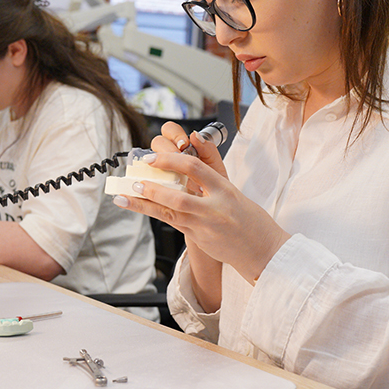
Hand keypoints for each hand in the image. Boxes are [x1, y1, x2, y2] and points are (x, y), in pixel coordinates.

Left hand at [113, 147, 289, 285]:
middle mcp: (214, 208)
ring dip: (145, 202)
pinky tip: (136, 206)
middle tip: (135, 176)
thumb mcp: (234, 189)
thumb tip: (193, 138)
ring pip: (169, 213)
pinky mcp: (199, 239)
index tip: (153, 157)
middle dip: (153, 185)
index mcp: (225, 190)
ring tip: (125, 195)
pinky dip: (152, 213)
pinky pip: (171, 223)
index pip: (195, 168)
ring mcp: (205, 226)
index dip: (171, 160)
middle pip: (178, 195)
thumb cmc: (249, 217)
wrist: (263, 250)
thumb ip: (211, 167)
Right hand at [151, 121, 228, 187]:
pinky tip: (154, 186)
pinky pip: (147, 180)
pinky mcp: (157, 185)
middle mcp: (169, 155)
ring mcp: (161, 169)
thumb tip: (195, 135)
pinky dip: (148, 182)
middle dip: (167, 149)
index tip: (183, 145)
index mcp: (182, 146)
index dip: (174, 134)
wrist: (215, 207)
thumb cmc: (214, 185)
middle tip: (177, 159)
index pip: (169, 130)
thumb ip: (208, 150)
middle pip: (158, 142)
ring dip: (158, 164)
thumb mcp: (215, 168)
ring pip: (150, 158)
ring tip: (170, 175)